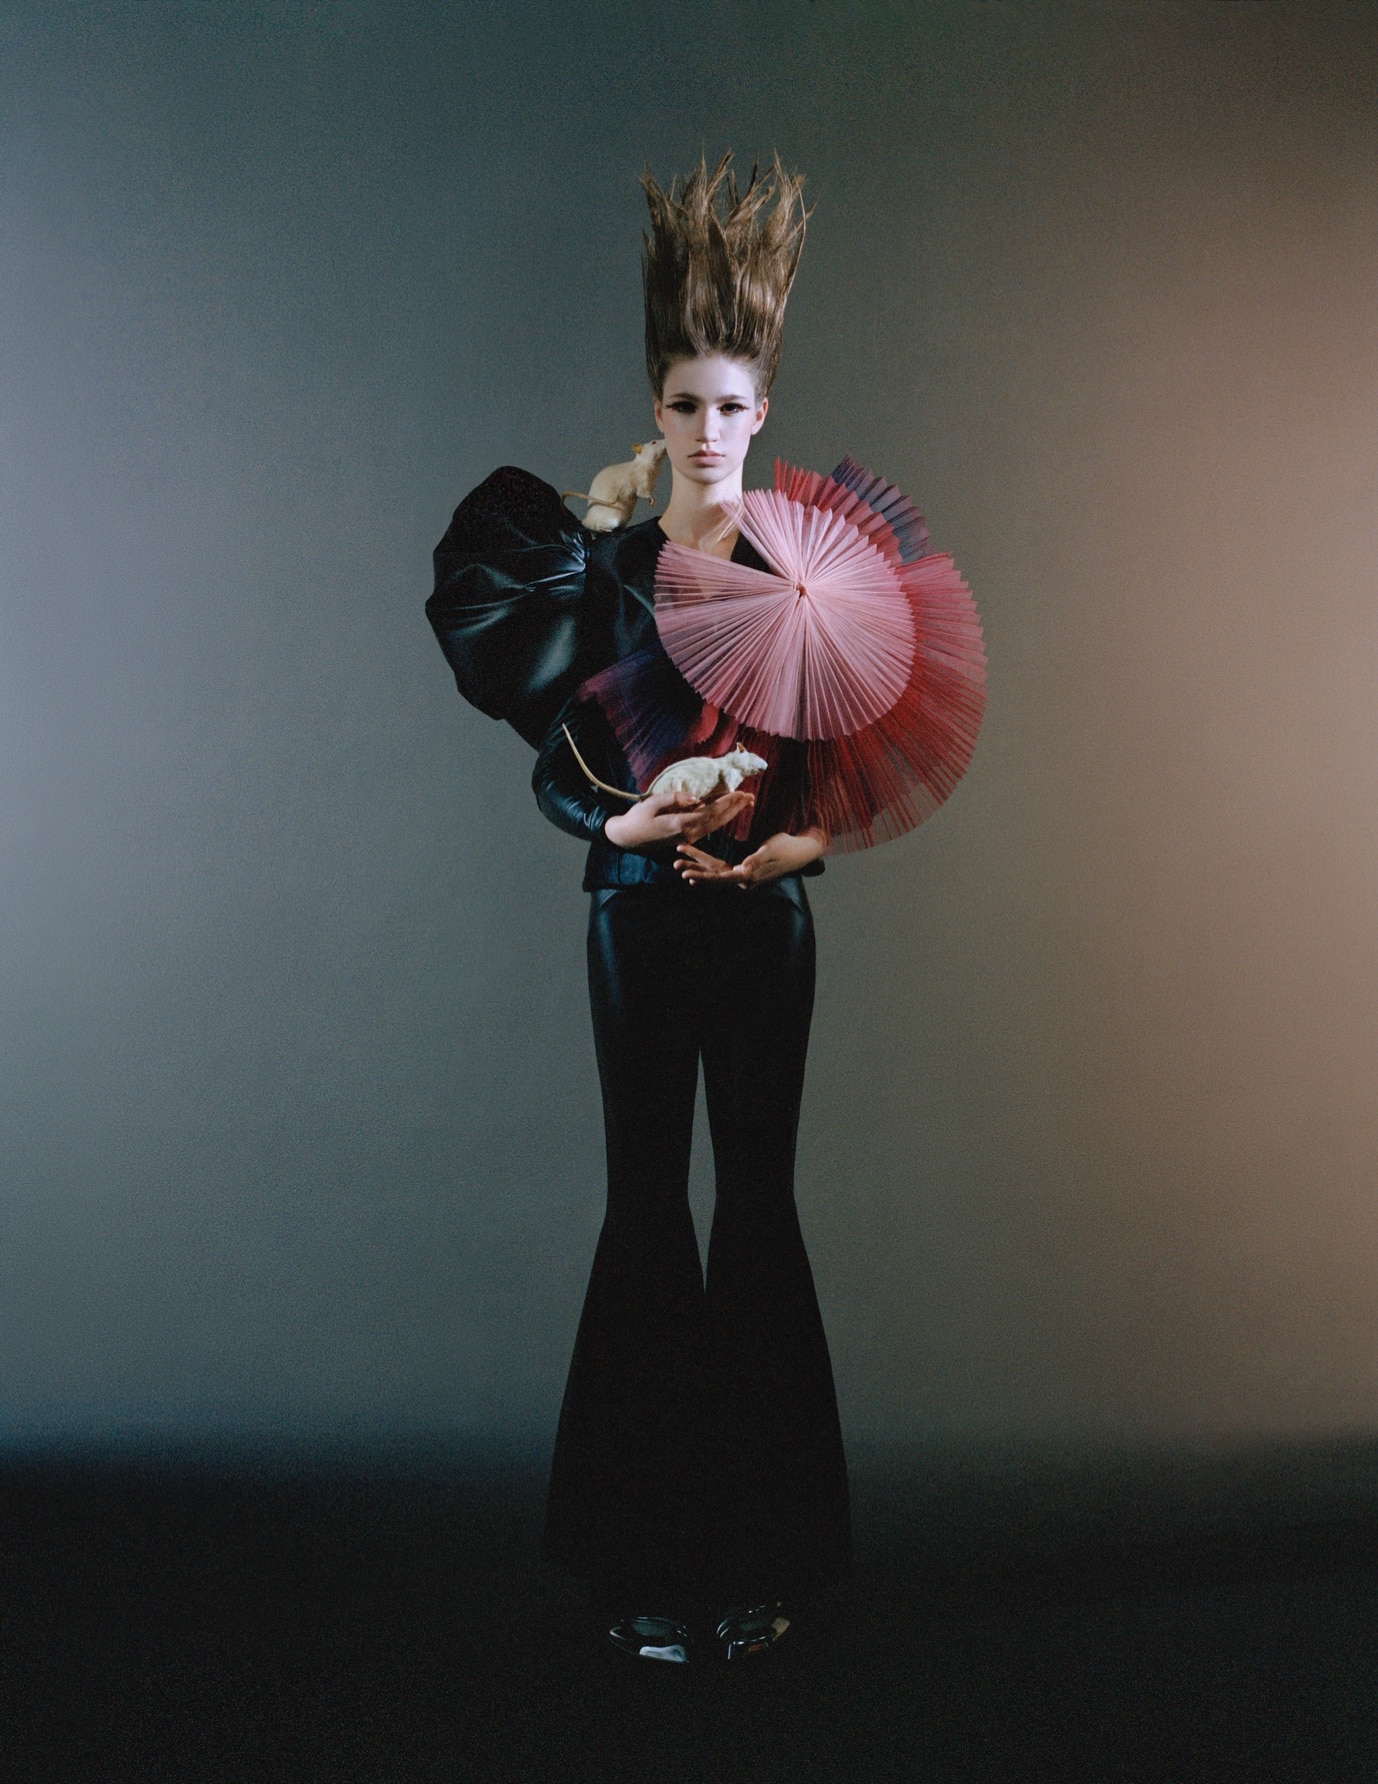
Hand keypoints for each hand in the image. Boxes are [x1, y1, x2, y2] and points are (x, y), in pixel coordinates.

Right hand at [604, 789, 754, 849]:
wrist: (627, 837)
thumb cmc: (637, 818)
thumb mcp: (652, 804)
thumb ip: (674, 799)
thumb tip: (695, 797)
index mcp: (680, 824)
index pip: (710, 813)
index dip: (727, 803)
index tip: (740, 793)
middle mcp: (688, 833)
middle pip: (717, 820)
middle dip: (735, 808)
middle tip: (750, 797)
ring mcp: (687, 837)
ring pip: (714, 825)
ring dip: (730, 813)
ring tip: (744, 802)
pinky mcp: (686, 836)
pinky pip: (707, 826)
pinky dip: (719, 817)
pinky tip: (727, 810)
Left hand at [675, 828, 826, 888]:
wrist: (800, 851)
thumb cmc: (786, 847)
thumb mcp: (771, 850)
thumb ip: (756, 860)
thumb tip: (742, 870)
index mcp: (747, 877)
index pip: (720, 877)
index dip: (702, 874)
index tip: (686, 872)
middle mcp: (743, 880)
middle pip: (713, 876)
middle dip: (694, 870)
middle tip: (675, 865)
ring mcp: (743, 876)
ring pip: (715, 874)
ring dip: (698, 868)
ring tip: (679, 864)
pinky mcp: (744, 870)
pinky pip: (722, 871)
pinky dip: (708, 869)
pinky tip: (696, 869)